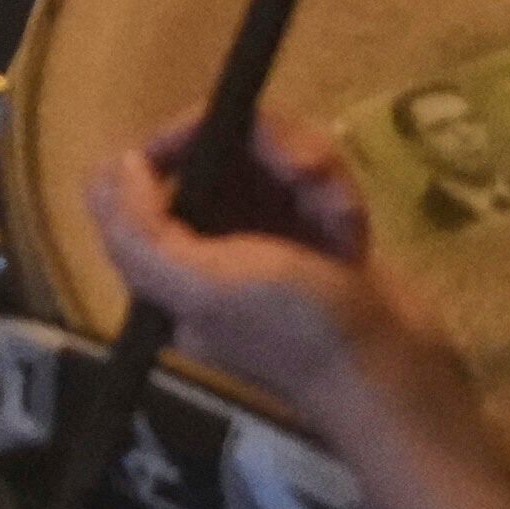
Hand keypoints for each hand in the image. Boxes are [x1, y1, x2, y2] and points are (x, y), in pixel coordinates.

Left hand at [79, 106, 456, 435]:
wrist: (391, 376)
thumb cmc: (294, 332)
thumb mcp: (203, 289)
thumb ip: (142, 231)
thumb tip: (118, 162)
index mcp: (165, 262)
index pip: (141, 174)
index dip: (179, 139)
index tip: (225, 133)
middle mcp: (204, 242)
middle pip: (214, 149)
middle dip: (271, 152)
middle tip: (305, 177)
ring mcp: (259, 234)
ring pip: (271, 155)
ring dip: (313, 174)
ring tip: (337, 216)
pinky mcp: (308, 232)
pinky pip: (313, 180)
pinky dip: (336, 197)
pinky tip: (352, 234)